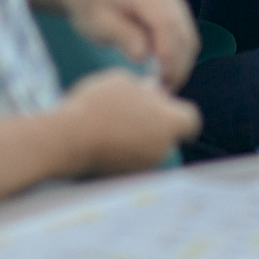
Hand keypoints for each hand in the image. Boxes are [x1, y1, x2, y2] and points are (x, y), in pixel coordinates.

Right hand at [59, 69, 200, 174]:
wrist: (67, 139)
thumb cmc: (99, 105)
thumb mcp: (124, 81)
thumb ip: (146, 88)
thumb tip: (154, 93)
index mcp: (169, 124)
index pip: (191, 120)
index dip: (178, 110)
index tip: (161, 104)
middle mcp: (162, 150)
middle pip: (169, 135)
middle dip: (156, 124)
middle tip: (133, 109)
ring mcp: (144, 167)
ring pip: (150, 148)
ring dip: (140, 137)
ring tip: (113, 123)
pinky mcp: (125, 178)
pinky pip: (132, 161)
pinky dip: (124, 151)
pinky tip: (104, 139)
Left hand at [66, 0, 199, 88]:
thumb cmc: (93, 9)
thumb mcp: (100, 24)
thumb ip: (122, 36)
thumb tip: (143, 55)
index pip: (167, 24)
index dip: (169, 54)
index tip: (161, 80)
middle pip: (183, 34)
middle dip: (178, 66)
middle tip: (163, 93)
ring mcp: (174, 2)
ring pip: (189, 39)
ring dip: (181, 66)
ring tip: (164, 88)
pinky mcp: (176, 14)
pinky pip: (185, 40)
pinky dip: (179, 60)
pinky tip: (165, 76)